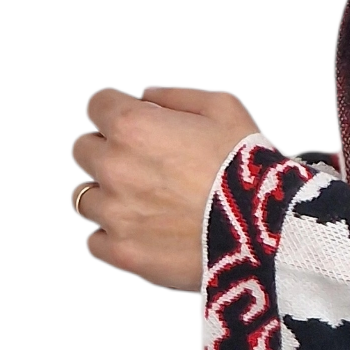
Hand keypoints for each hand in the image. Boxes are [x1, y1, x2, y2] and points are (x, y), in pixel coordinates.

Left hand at [72, 87, 258, 289]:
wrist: (264, 231)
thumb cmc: (249, 170)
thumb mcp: (224, 108)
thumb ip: (176, 97)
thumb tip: (147, 98)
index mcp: (134, 126)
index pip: (98, 105)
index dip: (120, 112)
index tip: (138, 124)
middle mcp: (115, 167)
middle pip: (85, 149)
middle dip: (111, 151)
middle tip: (147, 164)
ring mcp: (114, 213)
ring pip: (85, 196)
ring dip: (110, 195)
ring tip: (150, 202)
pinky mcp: (121, 251)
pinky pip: (96, 240)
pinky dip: (115, 235)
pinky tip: (145, 231)